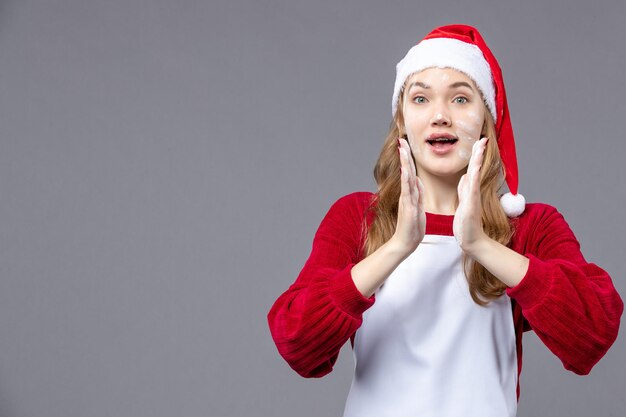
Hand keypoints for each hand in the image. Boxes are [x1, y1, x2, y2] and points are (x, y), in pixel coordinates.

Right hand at [391, 137, 426, 255]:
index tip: (407, 145)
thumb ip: (418, 194)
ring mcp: (406, 199)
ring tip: (402, 148)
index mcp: (411, 193)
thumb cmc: (412, 228)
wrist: (405, 243)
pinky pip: (407, 190)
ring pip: (405, 176)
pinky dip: (406, 179)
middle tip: (402, 140)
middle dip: (404, 155)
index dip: (409, 158)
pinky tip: (406, 169)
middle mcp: (407, 194)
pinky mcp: (407, 206)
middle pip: (406, 170)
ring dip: (404, 162)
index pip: (410, 172)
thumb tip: (418, 181)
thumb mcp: (418, 208)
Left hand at [453, 137, 488, 252]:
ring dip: (477, 161)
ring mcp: (473, 199)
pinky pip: (472, 190)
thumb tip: (465, 176)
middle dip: (478, 153)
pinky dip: (473, 179)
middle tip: (483, 139)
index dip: (475, 156)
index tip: (478, 142)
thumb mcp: (464, 202)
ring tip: (480, 148)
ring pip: (475, 176)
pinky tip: (474, 170)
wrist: (471, 240)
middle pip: (475, 168)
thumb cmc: (466, 223)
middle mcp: (472, 192)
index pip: (472, 169)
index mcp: (469, 190)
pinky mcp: (471, 207)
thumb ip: (465, 189)